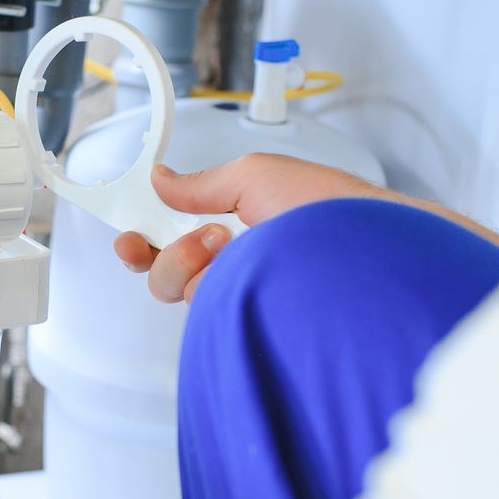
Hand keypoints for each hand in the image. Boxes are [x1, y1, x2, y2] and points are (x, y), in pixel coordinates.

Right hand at [114, 153, 386, 301]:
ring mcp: (243, 297)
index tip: (127, 233)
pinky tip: (240, 271)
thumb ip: (202, 183)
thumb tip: (163, 178)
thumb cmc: (333, 212)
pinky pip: (205, 311)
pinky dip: (211, 286)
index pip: (175, 237)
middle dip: (165, 252)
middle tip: (198, 238)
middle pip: (167, 272)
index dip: (144, 237)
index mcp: (237, 224)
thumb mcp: (257, 175)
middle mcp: (237, 265)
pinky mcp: (250, 323)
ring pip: (181, 292)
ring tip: (230, 244)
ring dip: (192, 262)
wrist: (372, 253)